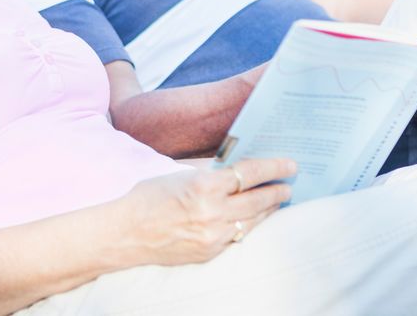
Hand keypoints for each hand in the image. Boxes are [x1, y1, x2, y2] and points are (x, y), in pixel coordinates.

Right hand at [120, 158, 294, 265]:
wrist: (125, 234)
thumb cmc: (148, 197)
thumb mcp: (180, 173)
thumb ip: (210, 170)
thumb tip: (237, 165)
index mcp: (204, 186)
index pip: (250, 173)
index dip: (273, 167)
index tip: (289, 164)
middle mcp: (212, 212)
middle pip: (258, 198)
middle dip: (278, 189)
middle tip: (291, 182)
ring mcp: (213, 236)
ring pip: (253, 220)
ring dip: (269, 208)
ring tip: (279, 198)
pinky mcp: (210, 252)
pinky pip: (239, 236)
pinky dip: (250, 224)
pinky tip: (256, 217)